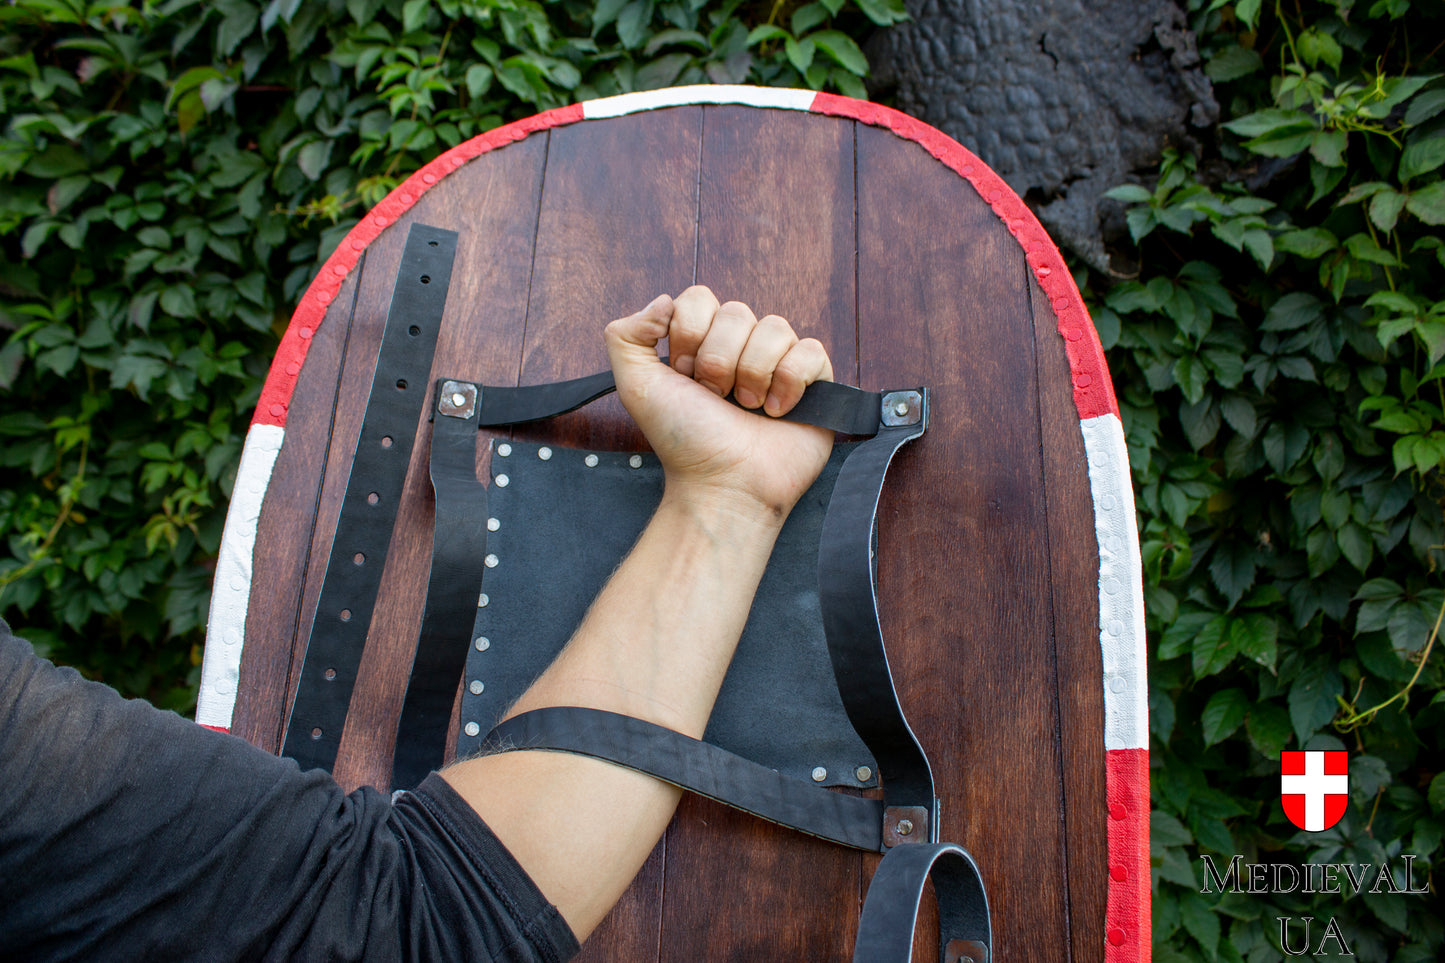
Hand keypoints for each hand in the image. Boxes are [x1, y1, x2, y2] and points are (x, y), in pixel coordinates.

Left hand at [604, 286, 833, 519]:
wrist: (723, 484)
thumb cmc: (683, 440)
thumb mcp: (635, 386)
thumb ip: (625, 336)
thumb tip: (663, 300)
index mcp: (701, 342)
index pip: (700, 299)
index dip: (690, 334)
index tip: (683, 375)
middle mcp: (740, 347)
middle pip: (737, 311)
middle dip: (718, 359)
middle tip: (714, 397)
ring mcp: (778, 363)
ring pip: (776, 327)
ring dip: (753, 373)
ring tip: (745, 407)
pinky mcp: (814, 381)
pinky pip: (810, 351)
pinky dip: (789, 383)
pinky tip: (776, 412)